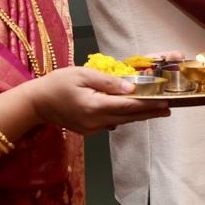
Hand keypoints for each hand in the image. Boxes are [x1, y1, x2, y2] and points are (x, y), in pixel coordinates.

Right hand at [24, 66, 169, 135]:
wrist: (36, 103)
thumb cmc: (57, 83)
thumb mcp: (82, 74)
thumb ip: (107, 82)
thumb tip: (130, 88)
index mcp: (94, 106)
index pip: (128, 106)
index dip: (148, 104)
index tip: (165, 102)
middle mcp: (95, 121)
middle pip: (128, 117)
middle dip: (149, 113)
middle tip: (169, 109)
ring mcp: (92, 129)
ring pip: (121, 121)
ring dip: (139, 116)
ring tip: (157, 111)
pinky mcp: (88, 130)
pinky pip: (111, 123)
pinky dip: (124, 117)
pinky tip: (134, 112)